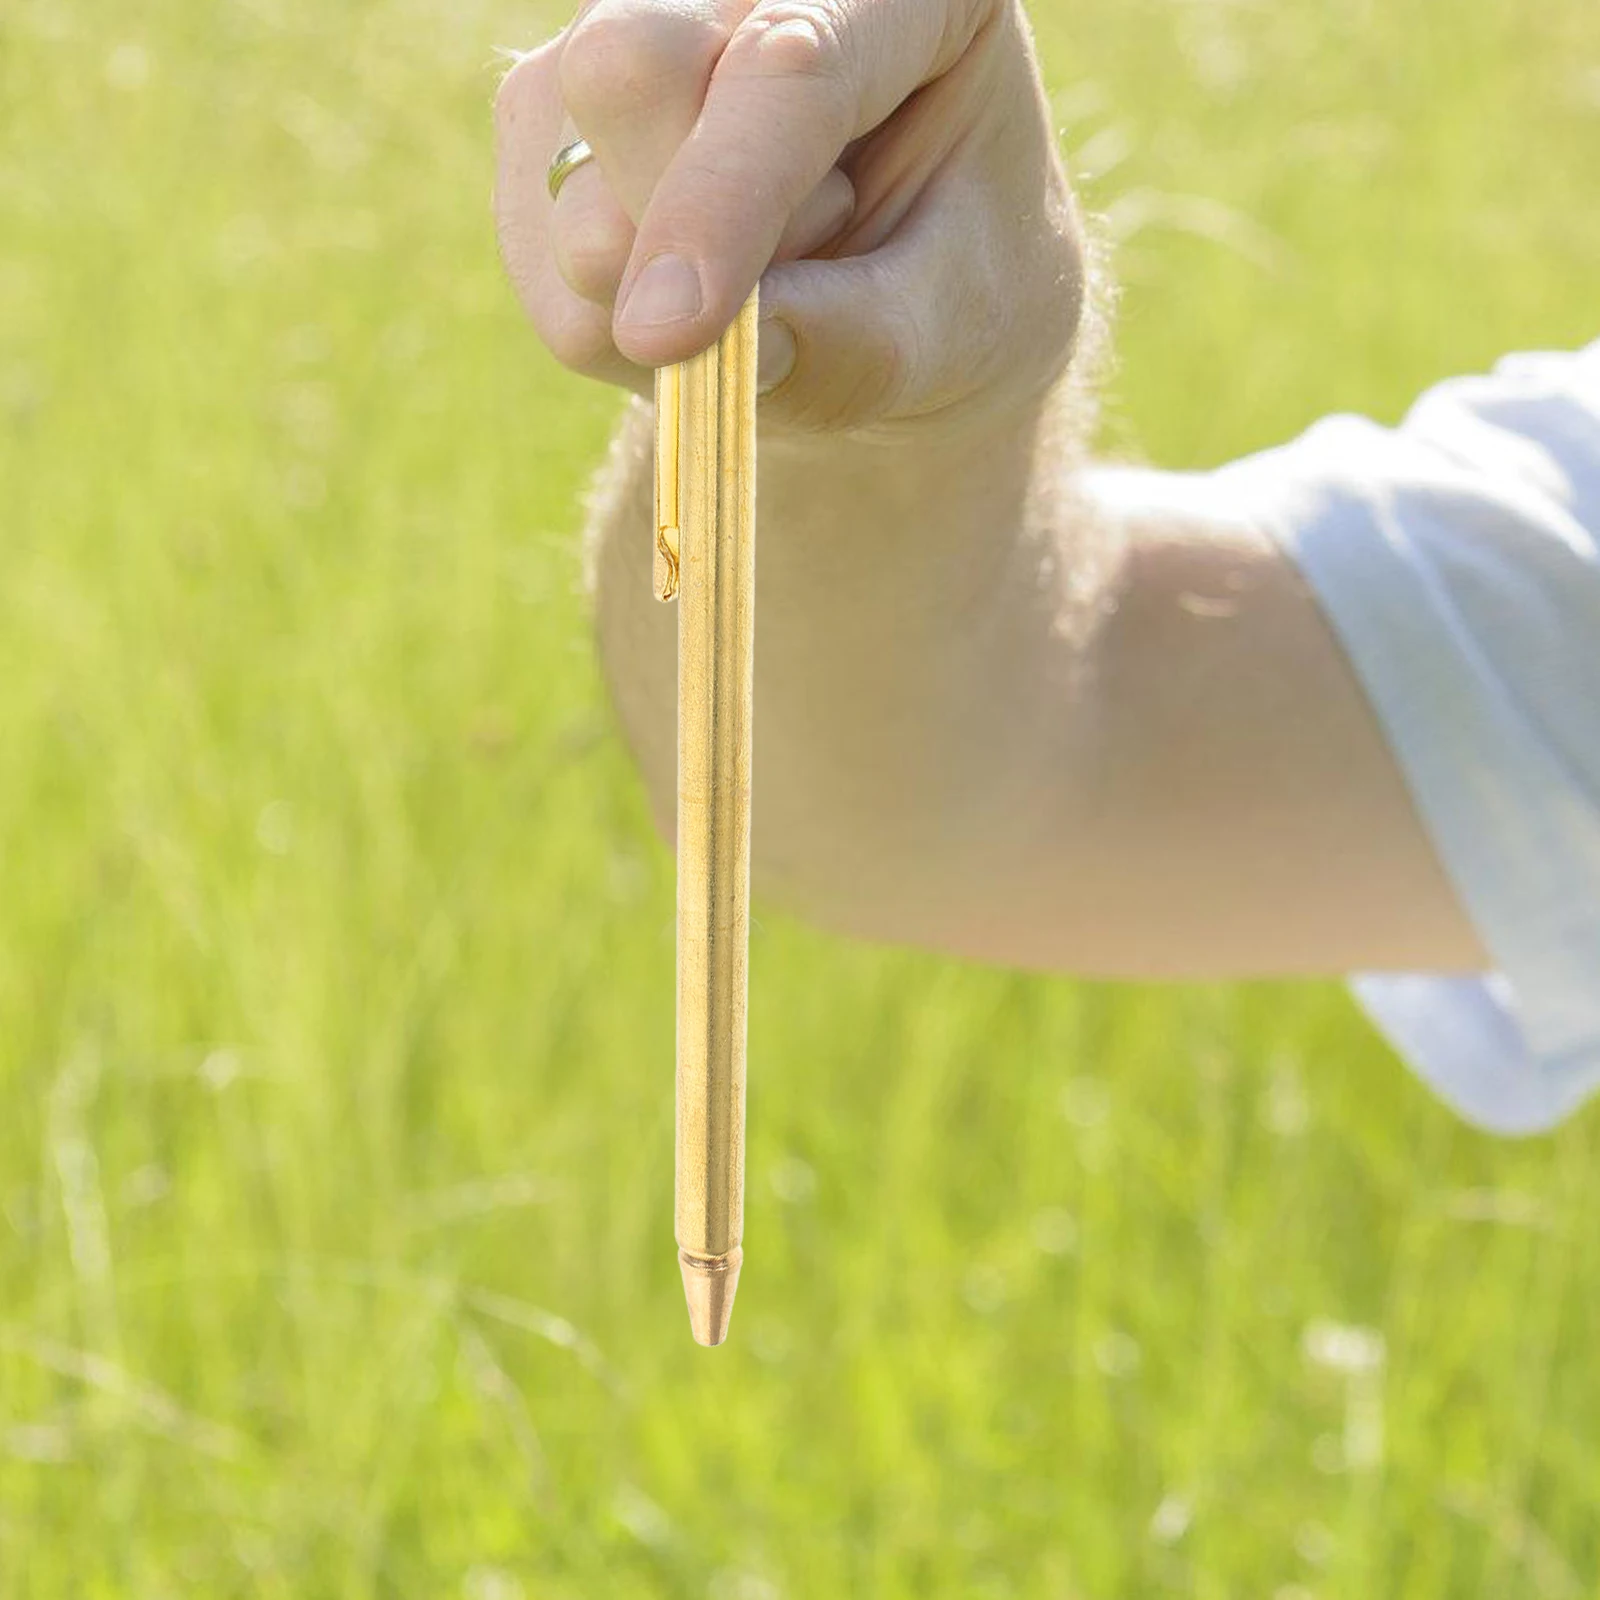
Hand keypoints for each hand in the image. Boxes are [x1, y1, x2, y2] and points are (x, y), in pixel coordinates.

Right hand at [495, 0, 1086, 435]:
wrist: (901, 316)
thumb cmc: (955, 297)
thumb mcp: (955, 332)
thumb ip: (857, 345)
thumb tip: (718, 353)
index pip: (787, 66)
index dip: (723, 199)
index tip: (668, 337)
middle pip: (629, 68)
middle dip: (675, 227)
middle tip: (775, 317)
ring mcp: (626, 37)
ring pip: (563, 165)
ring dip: (650, 293)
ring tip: (766, 295)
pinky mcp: (551, 125)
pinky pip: (538, 261)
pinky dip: (613, 330)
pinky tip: (697, 306)